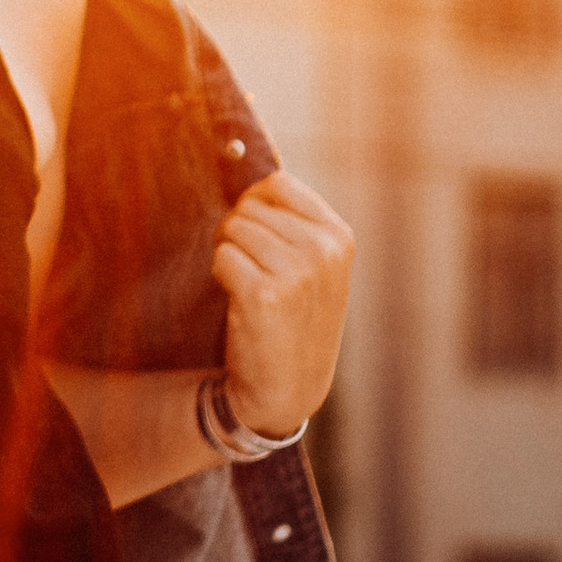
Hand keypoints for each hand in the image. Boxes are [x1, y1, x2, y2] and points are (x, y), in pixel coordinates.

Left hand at [212, 170, 352, 439]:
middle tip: (251, 270)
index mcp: (340, 237)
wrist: (288, 390)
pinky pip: (222, 257)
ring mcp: (297, 273)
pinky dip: (221, 276)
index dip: (254, 205)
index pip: (278, 184)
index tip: (258, 238)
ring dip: (228, 255)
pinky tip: (240, 304)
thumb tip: (249, 171)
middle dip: (238, 232)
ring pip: (232, 229)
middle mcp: (323, 250)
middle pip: (249, 205)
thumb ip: (295, 224)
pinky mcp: (264, 295)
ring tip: (247, 288)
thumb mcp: (316, 269)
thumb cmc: (294, 321)